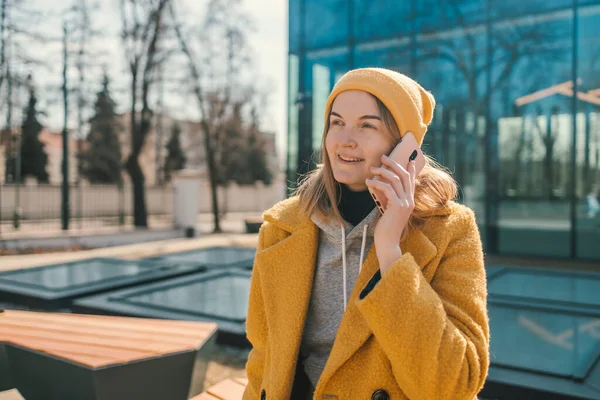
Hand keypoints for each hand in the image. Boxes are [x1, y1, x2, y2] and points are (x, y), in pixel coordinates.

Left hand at [366, 155, 415, 271]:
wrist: (388, 243)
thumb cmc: (386, 229)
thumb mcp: (389, 211)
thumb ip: (390, 200)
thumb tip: (382, 187)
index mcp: (409, 201)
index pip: (411, 181)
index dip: (409, 169)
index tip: (407, 159)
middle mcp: (409, 201)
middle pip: (403, 176)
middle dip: (393, 164)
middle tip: (383, 157)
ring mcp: (404, 203)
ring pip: (395, 180)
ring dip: (382, 172)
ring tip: (371, 169)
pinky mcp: (397, 207)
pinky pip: (387, 188)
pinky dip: (377, 183)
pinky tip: (368, 182)